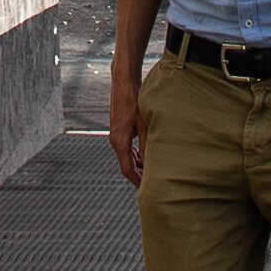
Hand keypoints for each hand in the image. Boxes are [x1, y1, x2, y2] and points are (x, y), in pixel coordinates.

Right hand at [107, 51, 147, 187]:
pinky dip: (136, 154)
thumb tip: (153, 161)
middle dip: (139, 175)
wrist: (123, 82)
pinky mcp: (119, 129)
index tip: (148, 189)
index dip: (138, 181)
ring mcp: (116, 134)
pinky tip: (146, 153)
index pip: (127, 169)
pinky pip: (127, 148)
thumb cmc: (134, 100)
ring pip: (127, 156)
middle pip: (127, 165)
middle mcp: (115, 140)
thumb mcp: (144, 124)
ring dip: (139, 164)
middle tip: (154, 183)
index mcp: (119, 141)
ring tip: (153, 169)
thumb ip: (147, 144)